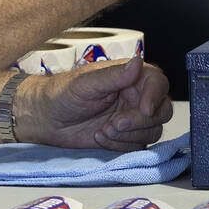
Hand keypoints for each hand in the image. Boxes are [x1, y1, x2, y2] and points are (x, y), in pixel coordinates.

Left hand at [15, 56, 171, 150]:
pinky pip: (138, 146)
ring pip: (152, 131)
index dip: (155, 96)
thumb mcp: (86, 83)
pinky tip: (100, 138)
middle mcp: (135, 97)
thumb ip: (114, 76)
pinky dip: (120, 146)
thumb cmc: (62, 94)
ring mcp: (132, 118)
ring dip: (128, 135)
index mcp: (129, 77)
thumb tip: (138, 62)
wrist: (46, 120)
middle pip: (162, 110)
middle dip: (139, 121)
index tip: (144, 109)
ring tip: (102, 130)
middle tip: (114, 123)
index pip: (157, 82)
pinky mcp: (126, 138)